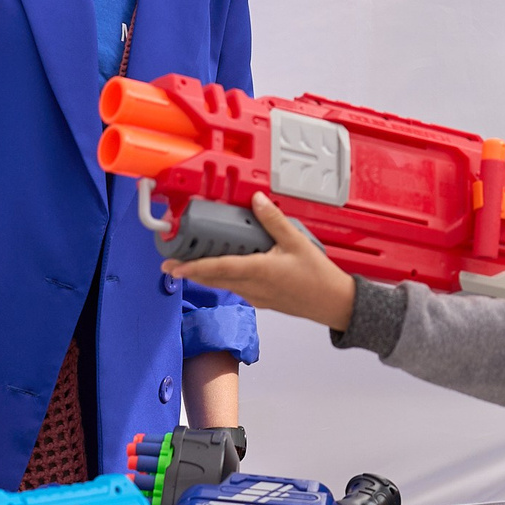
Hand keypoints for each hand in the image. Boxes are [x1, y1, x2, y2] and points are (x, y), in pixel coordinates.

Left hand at [164, 193, 356, 331]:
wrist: (333, 303)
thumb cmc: (318, 277)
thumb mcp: (296, 242)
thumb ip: (273, 220)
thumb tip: (256, 201)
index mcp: (259, 271)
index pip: (219, 268)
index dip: (193, 267)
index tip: (174, 266)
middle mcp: (253, 286)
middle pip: (214, 279)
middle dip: (190, 272)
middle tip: (171, 265)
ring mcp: (256, 296)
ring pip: (223, 285)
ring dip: (205, 276)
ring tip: (190, 266)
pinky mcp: (262, 300)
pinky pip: (236, 288)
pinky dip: (223, 279)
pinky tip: (223, 272)